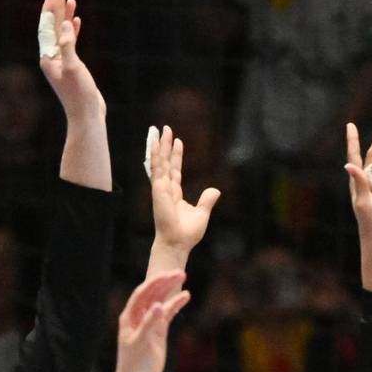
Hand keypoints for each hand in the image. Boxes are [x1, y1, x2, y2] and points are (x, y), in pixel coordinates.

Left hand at [38, 0, 104, 120]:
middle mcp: (53, 59)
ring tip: (71, 2)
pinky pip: (71, 44)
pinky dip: (74, 32)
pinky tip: (77, 22)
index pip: (47, 29)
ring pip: (63, 34)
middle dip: (57, 10)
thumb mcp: (73, 67)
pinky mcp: (74, 67)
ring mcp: (63, 63)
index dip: (50, 12)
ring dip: (66, 18)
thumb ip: (68, 44)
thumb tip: (65, 24)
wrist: (87, 116)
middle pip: (53, 29)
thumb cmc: (79, 95)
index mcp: (48, 58)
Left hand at [115, 271, 189, 371]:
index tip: (167, 275)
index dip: (154, 283)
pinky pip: (168, 314)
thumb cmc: (134, 363)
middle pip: (152, 294)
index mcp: (129, 316)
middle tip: (179, 272)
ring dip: (171, 291)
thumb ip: (149, 323)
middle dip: (164, 283)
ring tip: (184, 279)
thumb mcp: (141, 342)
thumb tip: (158, 305)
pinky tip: (185, 296)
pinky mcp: (158, 332)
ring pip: (161, 302)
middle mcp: (138, 316)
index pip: (142, 294)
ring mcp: (149, 323)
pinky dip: (176, 305)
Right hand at [147, 125, 220, 271]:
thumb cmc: (187, 233)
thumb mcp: (202, 213)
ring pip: (160, 162)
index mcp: (175, 194)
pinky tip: (156, 142)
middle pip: (166, 162)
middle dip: (166, 146)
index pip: (175, 171)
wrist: (178, 242)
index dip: (176, 156)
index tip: (179, 142)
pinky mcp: (158, 189)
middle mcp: (166, 189)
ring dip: (160, 146)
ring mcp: (160, 188)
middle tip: (166, 129)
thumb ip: (207, 200)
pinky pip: (157, 168)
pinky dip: (156, 155)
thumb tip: (216, 190)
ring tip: (160, 130)